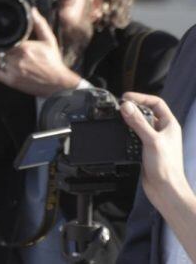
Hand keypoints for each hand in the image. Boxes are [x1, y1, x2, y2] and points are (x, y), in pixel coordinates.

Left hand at [0, 8, 80, 95]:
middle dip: (0, 46)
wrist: (58, 83)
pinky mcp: (11, 81)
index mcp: (24, 48)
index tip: (4, 36)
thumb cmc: (53, 61)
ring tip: (2, 52)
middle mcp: (17, 60)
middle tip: (4, 44)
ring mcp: (13, 71)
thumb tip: (33, 10)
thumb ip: (40, 24)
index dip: (3, 37)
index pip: (4, 39)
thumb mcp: (49, 40)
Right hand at [121, 93, 188, 207]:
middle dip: (132, 109)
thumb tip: (127, 106)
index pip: (156, 103)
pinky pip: (133, 136)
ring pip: (138, 124)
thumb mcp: (151, 140)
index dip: (141, 98)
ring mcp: (153, 140)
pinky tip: (120, 135)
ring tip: (118, 119)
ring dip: (128, 121)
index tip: (126, 98)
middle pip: (146, 112)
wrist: (165, 189)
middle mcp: (162, 131)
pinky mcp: (145, 149)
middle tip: (119, 108)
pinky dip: (126, 133)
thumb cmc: (167, 167)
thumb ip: (138, 122)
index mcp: (169, 125)